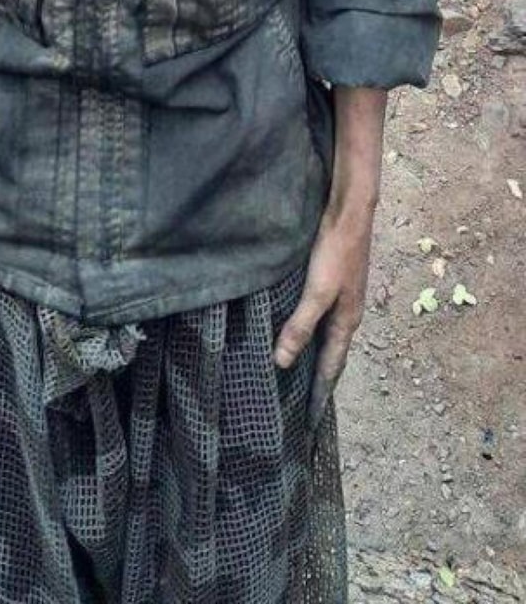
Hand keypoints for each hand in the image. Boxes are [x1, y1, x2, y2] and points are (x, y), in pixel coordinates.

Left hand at [272, 198, 374, 430]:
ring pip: (325, 335)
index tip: (311, 421)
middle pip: (331, 354)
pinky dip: (309, 331)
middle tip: (300, 404)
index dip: (321, 393)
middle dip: (318, 379)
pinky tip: (295, 329)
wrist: (350, 212)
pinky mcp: (333, 283)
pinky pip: (320, 317)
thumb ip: (301, 326)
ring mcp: (341, 298)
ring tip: (295, 373)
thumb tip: (282, 363)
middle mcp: (347, 314)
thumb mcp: (317, 292)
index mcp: (347, 322)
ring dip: (313, 355)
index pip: (332, 368)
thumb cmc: (336, 252)